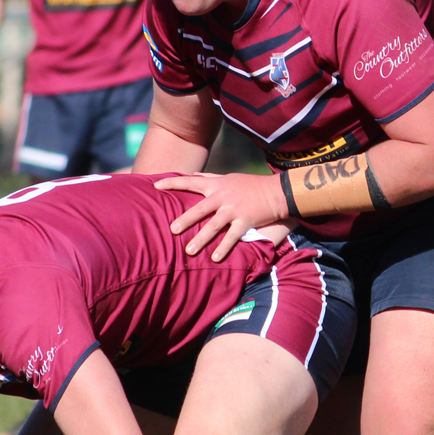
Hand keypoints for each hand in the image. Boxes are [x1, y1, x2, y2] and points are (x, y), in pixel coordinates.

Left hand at [154, 172, 288, 260]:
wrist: (277, 191)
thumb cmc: (250, 185)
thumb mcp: (229, 178)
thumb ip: (211, 179)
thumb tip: (193, 176)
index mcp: (216, 185)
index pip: (190, 181)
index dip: (172, 182)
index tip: (156, 186)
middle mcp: (223, 197)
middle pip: (200, 209)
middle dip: (185, 219)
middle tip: (172, 230)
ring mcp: (234, 210)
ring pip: (214, 226)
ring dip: (201, 239)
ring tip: (189, 251)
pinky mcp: (246, 221)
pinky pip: (232, 237)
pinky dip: (223, 248)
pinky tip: (214, 258)